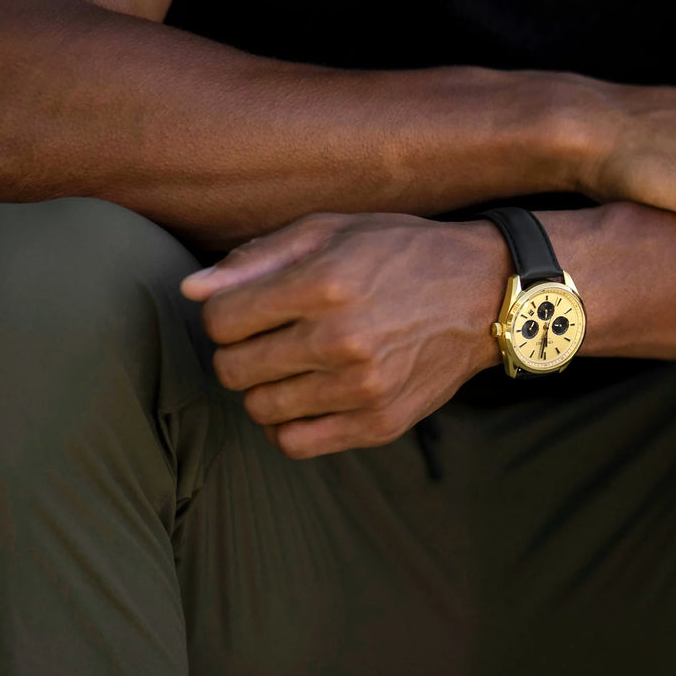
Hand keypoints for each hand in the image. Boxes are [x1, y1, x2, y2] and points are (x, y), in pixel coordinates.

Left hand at [178, 213, 502, 457]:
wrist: (483, 294)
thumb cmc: (401, 253)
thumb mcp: (332, 231)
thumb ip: (257, 258)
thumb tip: (191, 290)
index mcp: (323, 284)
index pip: (221, 321)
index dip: (224, 313)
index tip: (249, 307)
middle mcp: (340, 340)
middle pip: (233, 369)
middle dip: (238, 351)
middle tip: (269, 336)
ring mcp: (361, 388)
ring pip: (259, 409)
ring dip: (262, 388)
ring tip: (291, 365)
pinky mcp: (379, 422)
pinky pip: (295, 444)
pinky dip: (286, 425)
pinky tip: (305, 397)